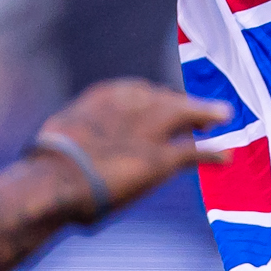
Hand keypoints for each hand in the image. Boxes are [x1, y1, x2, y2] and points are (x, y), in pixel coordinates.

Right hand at [30, 78, 228, 218]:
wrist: (54, 180)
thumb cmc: (45, 168)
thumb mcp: (58, 139)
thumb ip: (73, 137)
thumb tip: (56, 148)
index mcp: (103, 97)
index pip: (136, 90)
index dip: (152, 97)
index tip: (160, 100)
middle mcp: (131, 106)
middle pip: (164, 98)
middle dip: (181, 103)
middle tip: (198, 109)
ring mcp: (149, 132)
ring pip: (186, 115)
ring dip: (205, 114)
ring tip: (222, 116)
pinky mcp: (160, 159)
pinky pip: (194, 152)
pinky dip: (211, 153)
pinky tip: (225, 156)